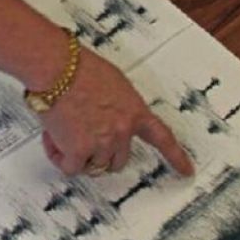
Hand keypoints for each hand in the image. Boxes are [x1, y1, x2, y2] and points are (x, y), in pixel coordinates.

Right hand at [37, 47, 194, 177]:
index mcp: (135, 111)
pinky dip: (60, 157)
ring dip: (76, 155)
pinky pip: (70, 167)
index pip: (162, 138)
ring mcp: (102, 142)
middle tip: (80, 139)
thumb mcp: (112, 83)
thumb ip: (116, 106)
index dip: (176, 157)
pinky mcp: (79, 150)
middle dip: (98, 154)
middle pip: (116, 160)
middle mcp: (122, 131)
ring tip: (61, 132)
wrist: (57, 68)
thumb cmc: (78, 68)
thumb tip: (103, 118)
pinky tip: (52, 138)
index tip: (186, 171)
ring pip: (92, 166)